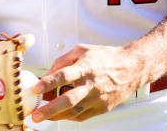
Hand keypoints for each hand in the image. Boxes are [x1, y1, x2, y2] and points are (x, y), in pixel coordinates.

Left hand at [30, 44, 144, 122]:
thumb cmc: (106, 58)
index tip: (36, 88)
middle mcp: (92, 84)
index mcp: (86, 67)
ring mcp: (98, 99)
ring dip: (56, 115)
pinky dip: (69, 116)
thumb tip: (47, 74)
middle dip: (50, 109)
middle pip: (69, 100)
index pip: (65, 75)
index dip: (49, 82)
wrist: (131, 68)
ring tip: (42, 116)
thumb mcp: (81, 50)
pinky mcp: (102, 108)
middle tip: (35, 115)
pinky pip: (82, 116)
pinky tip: (60, 114)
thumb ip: (62, 61)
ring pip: (74, 111)